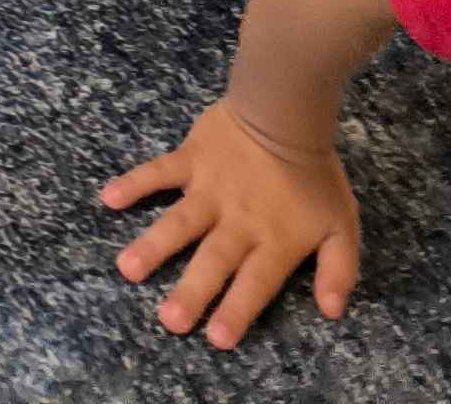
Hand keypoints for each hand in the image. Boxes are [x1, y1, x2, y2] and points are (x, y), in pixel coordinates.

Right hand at [102, 99, 361, 345]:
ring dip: (154, 245)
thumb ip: (338, 270)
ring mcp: (209, 189)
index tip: (216, 339)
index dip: (236, 311)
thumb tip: (333, 311)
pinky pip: (158, 172)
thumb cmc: (314, 174)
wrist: (286, 111)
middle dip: (191, 291)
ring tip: (128, 269)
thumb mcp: (342, 227)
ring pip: (179, 222)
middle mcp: (236, 221)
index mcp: (272, 241)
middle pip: (212, 261)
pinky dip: (133, 183)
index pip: (254, 284)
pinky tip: (108, 198)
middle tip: (168, 320)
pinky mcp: (190, 159)